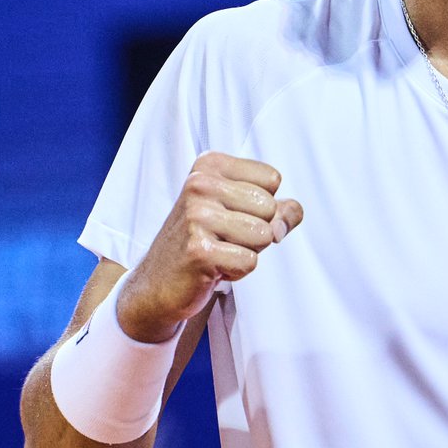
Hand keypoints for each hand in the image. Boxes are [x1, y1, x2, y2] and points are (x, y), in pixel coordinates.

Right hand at [118, 152, 303, 341]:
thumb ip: (280, 208)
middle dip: (256, 230)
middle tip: (224, 237)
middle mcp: (200, 184)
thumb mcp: (242, 211)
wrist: (158, 282)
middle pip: (270, 207)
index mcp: (210, 165)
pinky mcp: (198, 249)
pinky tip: (212, 267)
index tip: (233, 214)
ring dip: (247, 250)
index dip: (263, 204)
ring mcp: (197, 216)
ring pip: (264, 235)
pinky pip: (250, 261)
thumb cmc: (206, 240)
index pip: (272, 178)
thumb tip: (288, 218)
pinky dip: (237, 270)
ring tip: (220, 250)